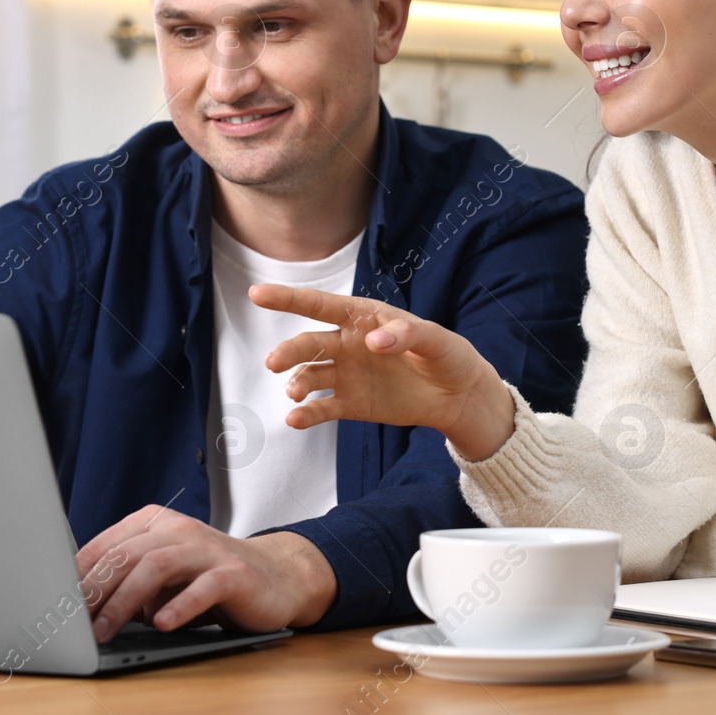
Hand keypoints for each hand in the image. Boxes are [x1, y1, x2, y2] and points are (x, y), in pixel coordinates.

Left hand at [76, 506, 336, 639]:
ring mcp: (208, 549)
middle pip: (126, 555)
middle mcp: (180, 530)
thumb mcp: (163, 578)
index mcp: (156, 523)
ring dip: (124, 601)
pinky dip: (179, 606)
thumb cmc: (208, 580)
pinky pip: (203, 586)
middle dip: (94, 591)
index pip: (106, 545)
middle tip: (72, 623)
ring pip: (156, 566)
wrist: (275, 578)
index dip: (77, 576)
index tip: (55, 605)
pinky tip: (161, 624)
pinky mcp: (235, 573)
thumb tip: (79, 609)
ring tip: (105, 631)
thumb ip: (128, 583)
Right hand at [251, 284, 517, 460]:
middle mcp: (348, 344)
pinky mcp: (352, 404)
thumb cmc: (447, 355)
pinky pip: (323, 408)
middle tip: (274, 362)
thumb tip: (373, 340)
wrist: (458, 396)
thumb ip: (406, 334)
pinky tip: (296, 420)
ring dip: (297, 382)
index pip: (321, 305)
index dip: (288, 298)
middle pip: (309, 343)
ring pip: (310, 375)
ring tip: (294, 394)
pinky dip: (307, 415)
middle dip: (289, 351)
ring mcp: (347, 374)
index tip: (257, 294)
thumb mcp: (435, 339)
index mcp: (364, 318)